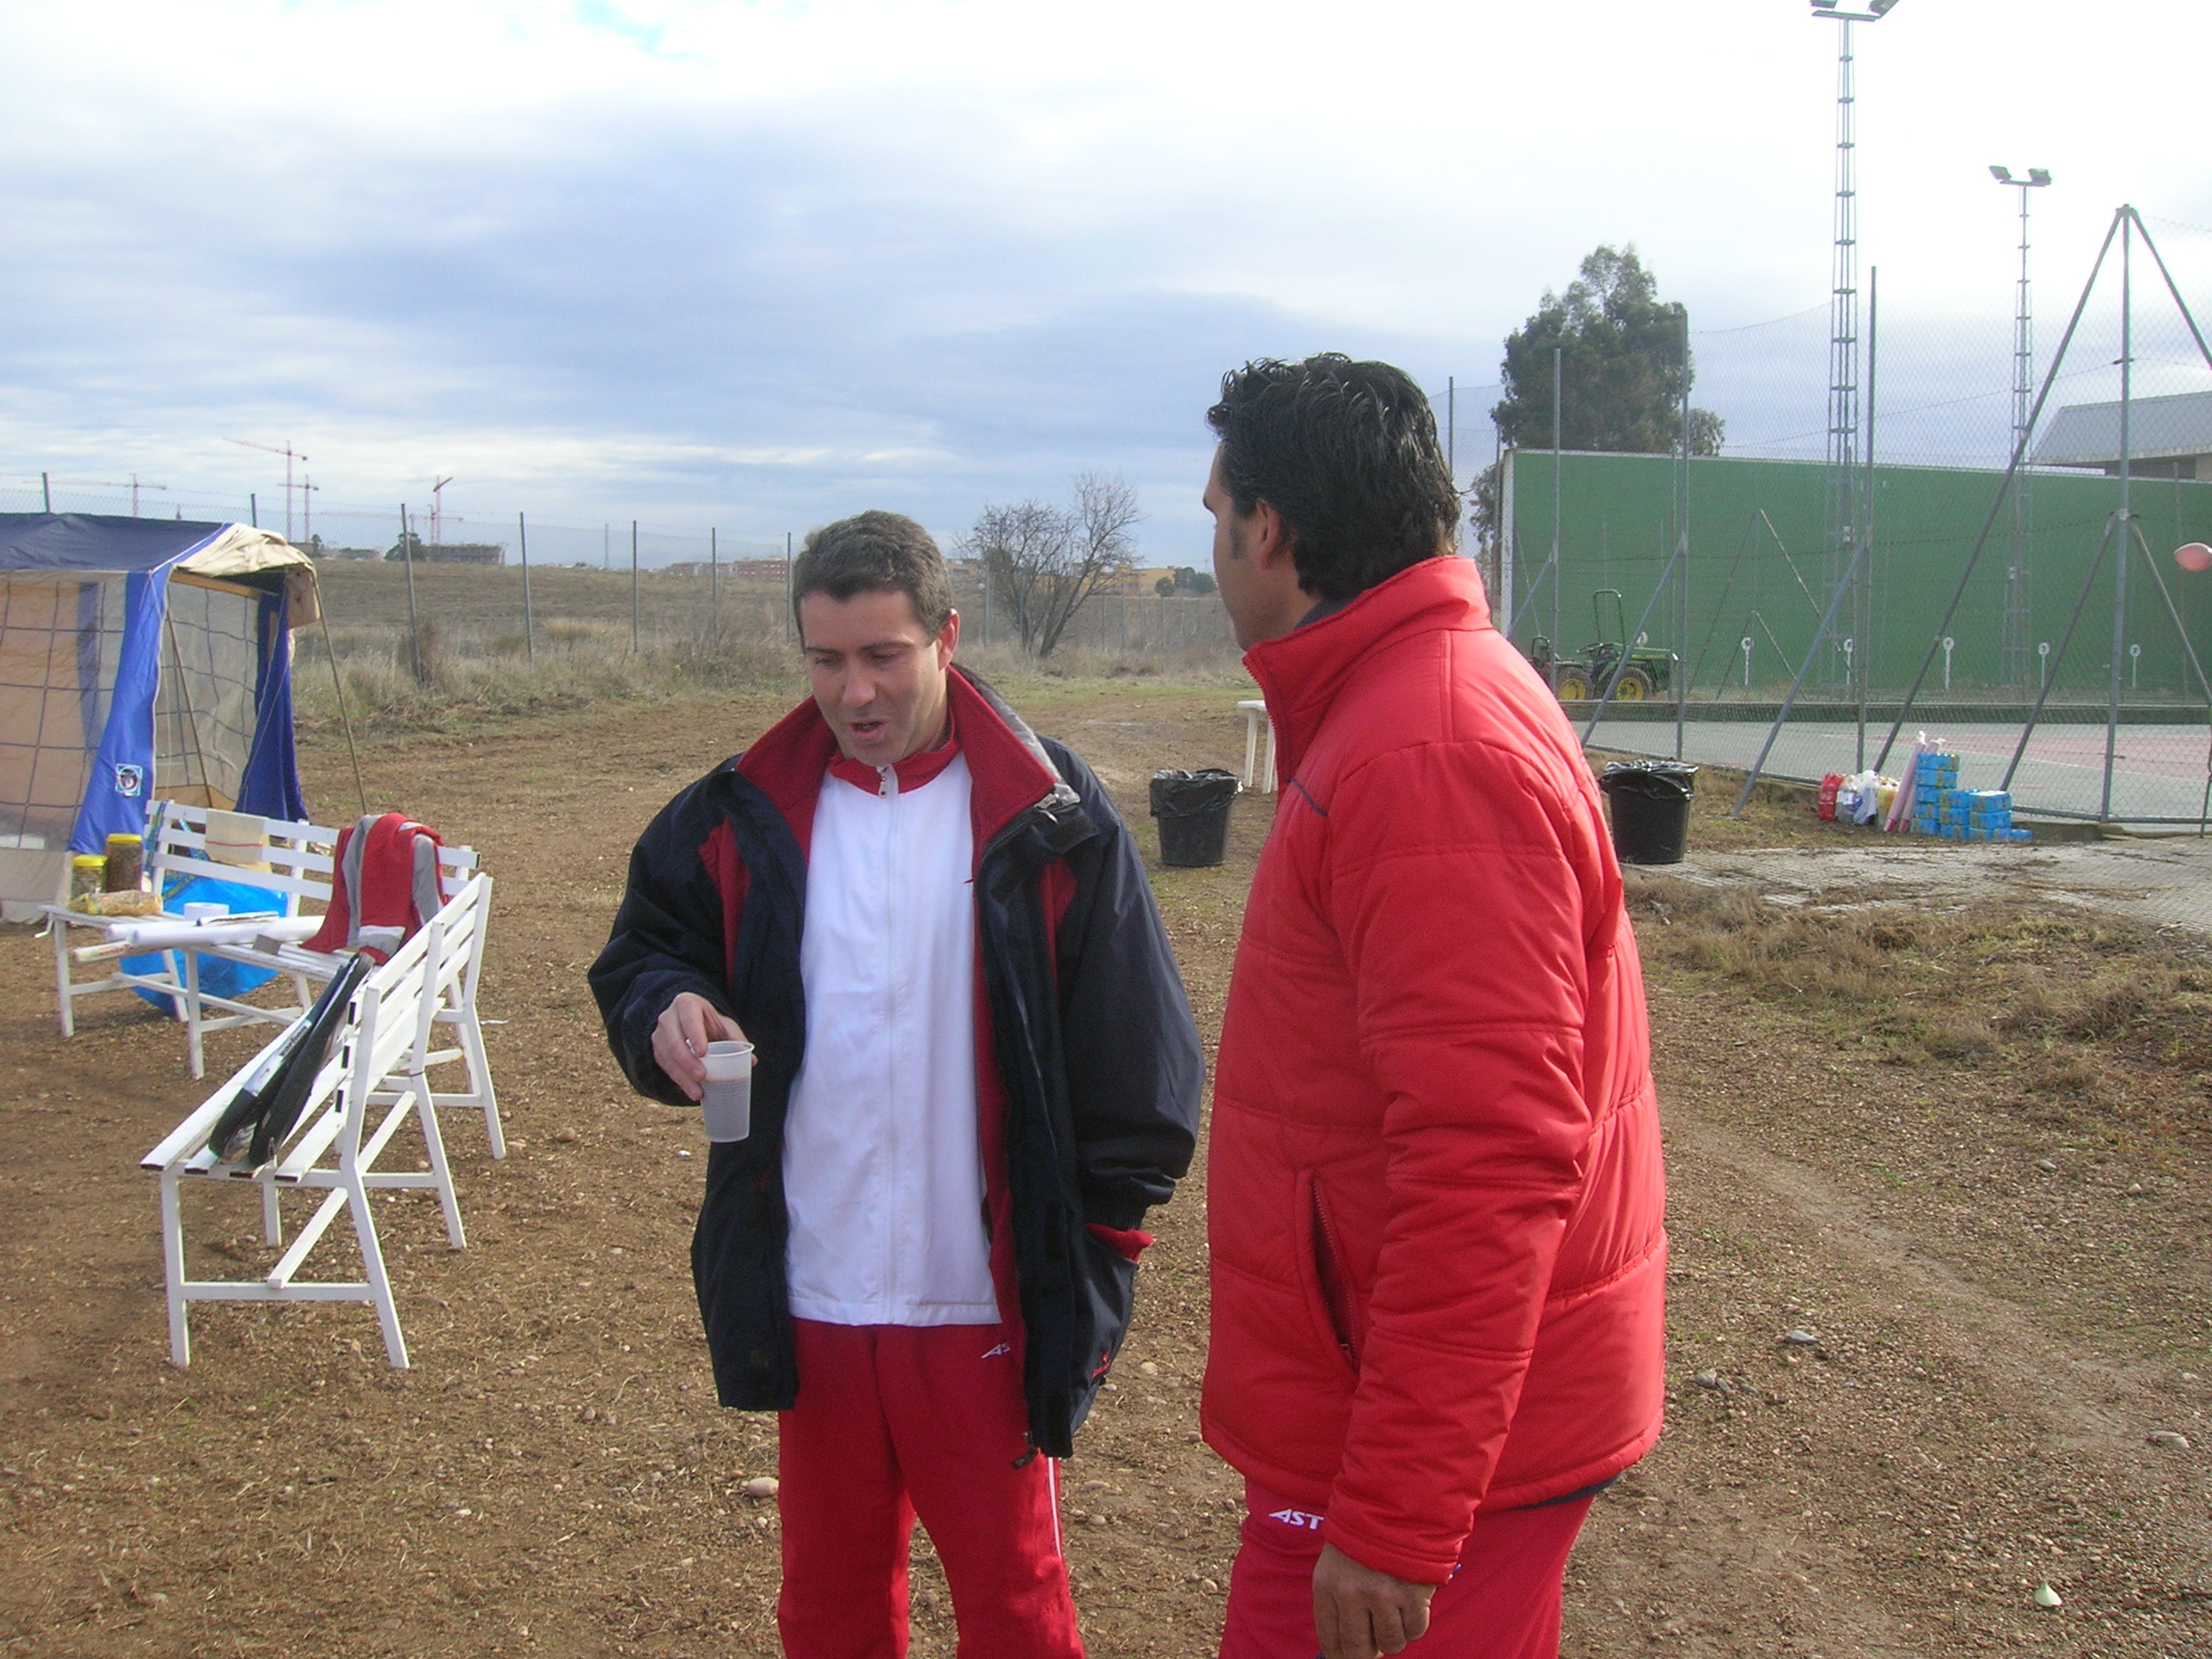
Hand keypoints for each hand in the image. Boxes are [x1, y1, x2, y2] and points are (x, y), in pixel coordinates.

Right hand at [651, 992, 747, 1100]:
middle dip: (687, 1061)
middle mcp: (668, 1017)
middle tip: (702, 1076)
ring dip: (683, 1076)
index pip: (689, 1018)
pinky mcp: (656, 1051)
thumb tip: (751, 1061)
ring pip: (668, 1057)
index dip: (695, 1035)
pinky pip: (666, 1067)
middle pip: (674, 1041)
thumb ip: (736, 1038)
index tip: (703, 1053)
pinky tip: (691, 1091)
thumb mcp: (723, 1024)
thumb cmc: (707, 1021)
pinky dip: (679, 1081)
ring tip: (698, 1092)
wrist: (684, 1019)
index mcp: (686, 1004)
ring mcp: (659, 1035)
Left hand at [1312, 1542, 1434, 1658]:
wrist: (1395, 1501)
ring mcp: (1383, 1596)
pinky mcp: (1412, 1595)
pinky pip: (1415, 1630)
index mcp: (1326, 1586)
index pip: (1330, 1639)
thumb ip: (1340, 1602)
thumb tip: (1351, 1647)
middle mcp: (1351, 1595)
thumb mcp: (1336, 1563)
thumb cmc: (1363, 1534)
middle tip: (1374, 1645)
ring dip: (1393, 1636)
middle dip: (1367, 1653)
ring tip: (1394, 1613)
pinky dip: (1414, 1625)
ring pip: (1391, 1643)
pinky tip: (1410, 1605)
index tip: (1347, 1657)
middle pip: (1358, 1650)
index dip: (1340, 1655)